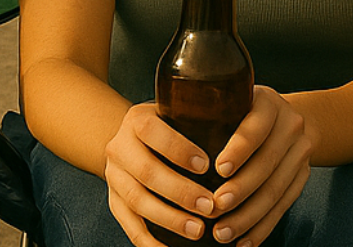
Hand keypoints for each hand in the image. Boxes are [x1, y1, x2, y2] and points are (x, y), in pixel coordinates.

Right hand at [103, 103, 221, 245]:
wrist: (129, 142)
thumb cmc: (168, 129)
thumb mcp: (176, 117)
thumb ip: (198, 125)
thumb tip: (239, 148)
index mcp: (137, 121)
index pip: (152, 131)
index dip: (179, 149)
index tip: (207, 166)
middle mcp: (119, 148)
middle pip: (146, 172)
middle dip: (180, 192)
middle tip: (210, 206)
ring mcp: (114, 177)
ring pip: (137, 201)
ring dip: (170, 219)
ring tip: (198, 230)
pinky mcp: (114, 203)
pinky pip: (129, 226)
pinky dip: (150, 242)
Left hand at [203, 87, 313, 245]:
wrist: (292, 119)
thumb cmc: (246, 112)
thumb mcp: (234, 101)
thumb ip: (211, 115)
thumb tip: (167, 146)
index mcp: (268, 104)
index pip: (256, 128)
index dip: (239, 150)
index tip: (218, 170)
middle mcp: (290, 126)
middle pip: (267, 164)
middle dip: (239, 191)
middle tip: (213, 208)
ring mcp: (301, 153)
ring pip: (276, 190)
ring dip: (248, 217)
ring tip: (222, 233)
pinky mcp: (303, 177)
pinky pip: (284, 206)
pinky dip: (262, 228)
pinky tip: (244, 243)